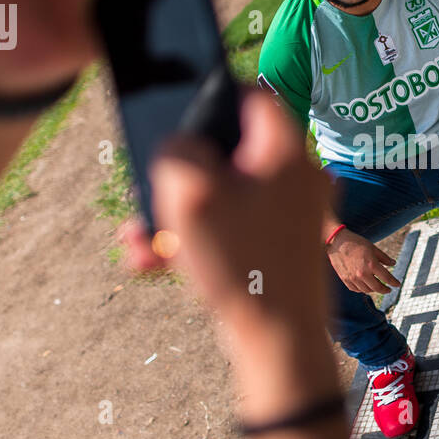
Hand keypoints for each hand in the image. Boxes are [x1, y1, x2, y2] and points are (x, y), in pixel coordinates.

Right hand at [147, 91, 332, 335]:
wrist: (280, 341)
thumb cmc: (244, 265)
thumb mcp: (191, 194)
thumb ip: (176, 151)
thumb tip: (177, 143)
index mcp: (286, 149)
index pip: (250, 96)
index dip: (209, 101)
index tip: (176, 117)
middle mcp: (298, 175)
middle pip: (229, 152)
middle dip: (179, 174)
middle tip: (149, 189)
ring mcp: (292, 212)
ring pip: (224, 195)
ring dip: (178, 213)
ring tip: (141, 239)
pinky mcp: (282, 245)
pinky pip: (233, 228)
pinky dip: (198, 239)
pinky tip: (157, 261)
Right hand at [327, 229, 399, 294]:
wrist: (337, 242)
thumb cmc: (356, 243)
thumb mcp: (373, 248)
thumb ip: (384, 258)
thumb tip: (393, 263)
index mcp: (371, 264)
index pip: (386, 278)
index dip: (394, 282)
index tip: (397, 284)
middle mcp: (362, 274)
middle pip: (377, 288)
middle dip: (385, 290)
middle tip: (388, 290)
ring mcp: (353, 278)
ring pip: (366, 290)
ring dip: (374, 290)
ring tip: (377, 287)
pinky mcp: (345, 279)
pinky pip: (356, 289)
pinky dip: (362, 289)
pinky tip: (365, 286)